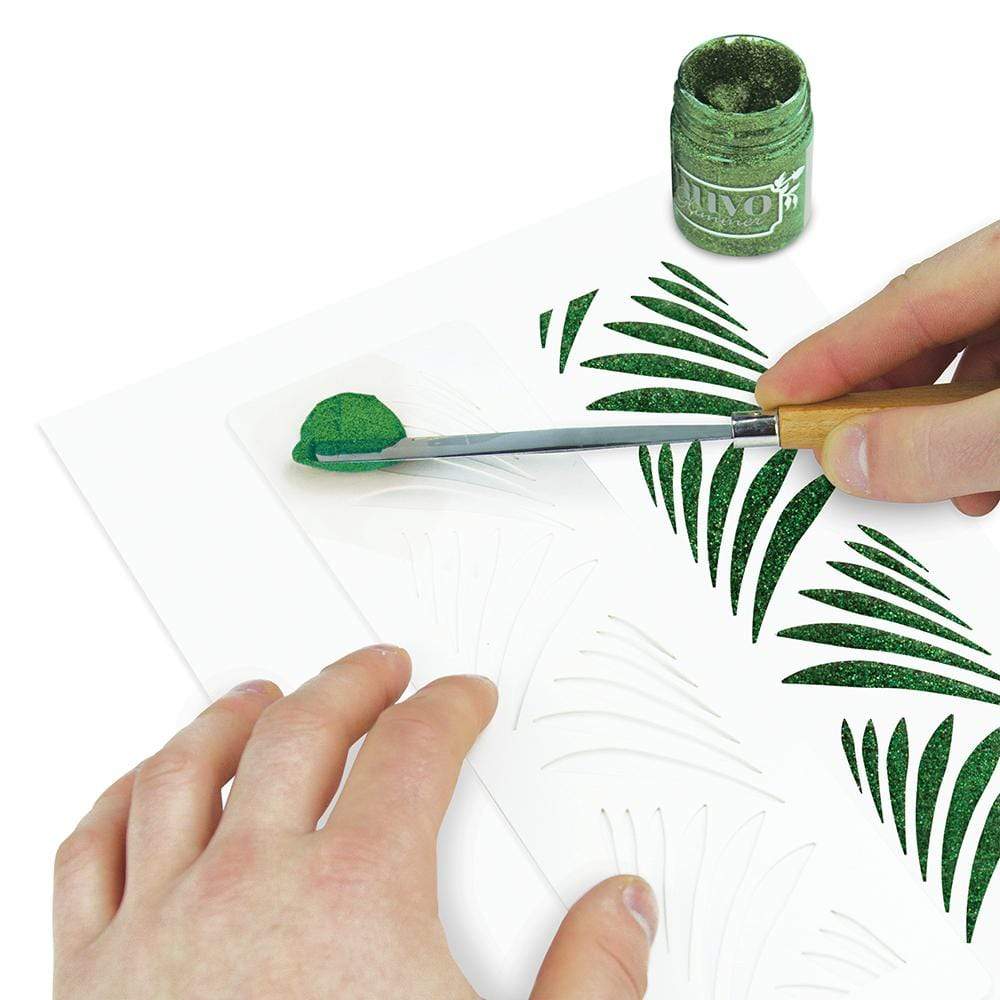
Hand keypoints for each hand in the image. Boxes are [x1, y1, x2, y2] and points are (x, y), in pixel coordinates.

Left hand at [54, 645, 657, 998]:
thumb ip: (590, 982)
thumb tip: (624, 908)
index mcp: (356, 898)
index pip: (416, 752)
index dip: (449, 711)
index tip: (463, 700)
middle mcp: (247, 891)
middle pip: (303, 731)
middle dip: (352, 684)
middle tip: (381, 670)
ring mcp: (160, 930)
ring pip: (187, 772)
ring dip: (232, 718)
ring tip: (262, 696)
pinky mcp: (91, 981)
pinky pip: (92, 852)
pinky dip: (122, 798)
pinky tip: (144, 782)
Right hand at [756, 221, 999, 514]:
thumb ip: (946, 440)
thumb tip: (850, 458)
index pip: (909, 297)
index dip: (834, 351)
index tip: (774, 395)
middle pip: (935, 330)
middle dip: (882, 399)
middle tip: (832, 443)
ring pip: (975, 364)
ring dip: (936, 429)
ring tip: (928, 481)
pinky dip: (982, 438)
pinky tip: (981, 481)